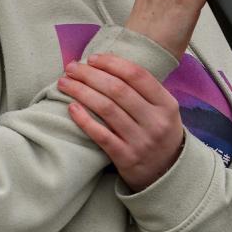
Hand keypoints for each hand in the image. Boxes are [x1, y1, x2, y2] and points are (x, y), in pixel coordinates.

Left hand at [59, 53, 184, 191]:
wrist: (167, 173)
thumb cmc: (157, 132)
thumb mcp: (162, 110)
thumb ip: (142, 89)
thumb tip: (104, 64)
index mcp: (166, 104)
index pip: (137, 75)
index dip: (112, 63)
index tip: (92, 58)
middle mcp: (156, 122)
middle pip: (117, 90)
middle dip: (90, 75)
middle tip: (71, 68)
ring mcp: (141, 141)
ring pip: (106, 109)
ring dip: (81, 92)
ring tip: (64, 83)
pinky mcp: (126, 158)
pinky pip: (101, 135)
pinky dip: (84, 120)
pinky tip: (71, 107)